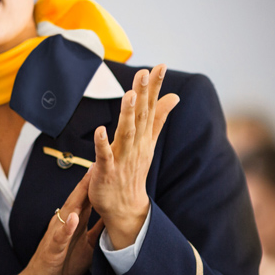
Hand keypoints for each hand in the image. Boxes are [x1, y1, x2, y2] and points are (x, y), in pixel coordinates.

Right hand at [7, 170, 103, 274]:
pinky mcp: (52, 249)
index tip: (108, 167)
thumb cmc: (62, 263)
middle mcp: (63, 223)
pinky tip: (73, 219)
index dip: (96, 184)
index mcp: (72, 222)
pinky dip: (66, 227)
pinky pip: (59, 237)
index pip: (86, 199)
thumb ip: (97, 230)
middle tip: (99, 163)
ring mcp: (56, 234)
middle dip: (88, 182)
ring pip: (68, 213)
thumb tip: (114, 217)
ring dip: (77, 197)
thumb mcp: (86, 245)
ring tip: (88, 183)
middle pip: (77, 199)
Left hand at [88, 64, 178, 248]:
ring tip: (129, 94)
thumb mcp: (147, 142)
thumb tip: (174, 96)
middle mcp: (136, 145)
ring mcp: (122, 158)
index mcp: (144, 137)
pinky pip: (104, 156)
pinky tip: (100, 130)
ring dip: (128, 114)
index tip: (161, 65)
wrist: (125, 208)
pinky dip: (103, 144)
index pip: (151, 107)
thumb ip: (158, 118)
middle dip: (143, 94)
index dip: (155, 87)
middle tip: (145, 72)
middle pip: (141, 116)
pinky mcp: (107, 171)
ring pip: (126, 133)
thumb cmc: (132, 171)